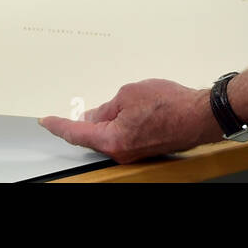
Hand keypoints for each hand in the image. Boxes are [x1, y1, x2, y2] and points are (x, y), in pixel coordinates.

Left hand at [38, 78, 223, 164]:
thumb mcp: (129, 94)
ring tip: (111, 105)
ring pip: (109, 136)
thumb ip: (107, 107)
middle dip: (83, 123)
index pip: (77, 133)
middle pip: (93, 137)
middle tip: (73, 112)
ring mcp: (134, 153)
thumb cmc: (170, 104)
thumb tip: (95, 115)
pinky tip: (125, 113)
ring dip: (105, 122)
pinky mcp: (145, 148)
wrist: (200, 115)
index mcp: (113, 140)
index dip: (58, 125)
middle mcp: (122, 152)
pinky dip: (119, 125)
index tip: (46, 121)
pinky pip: (123, 137)